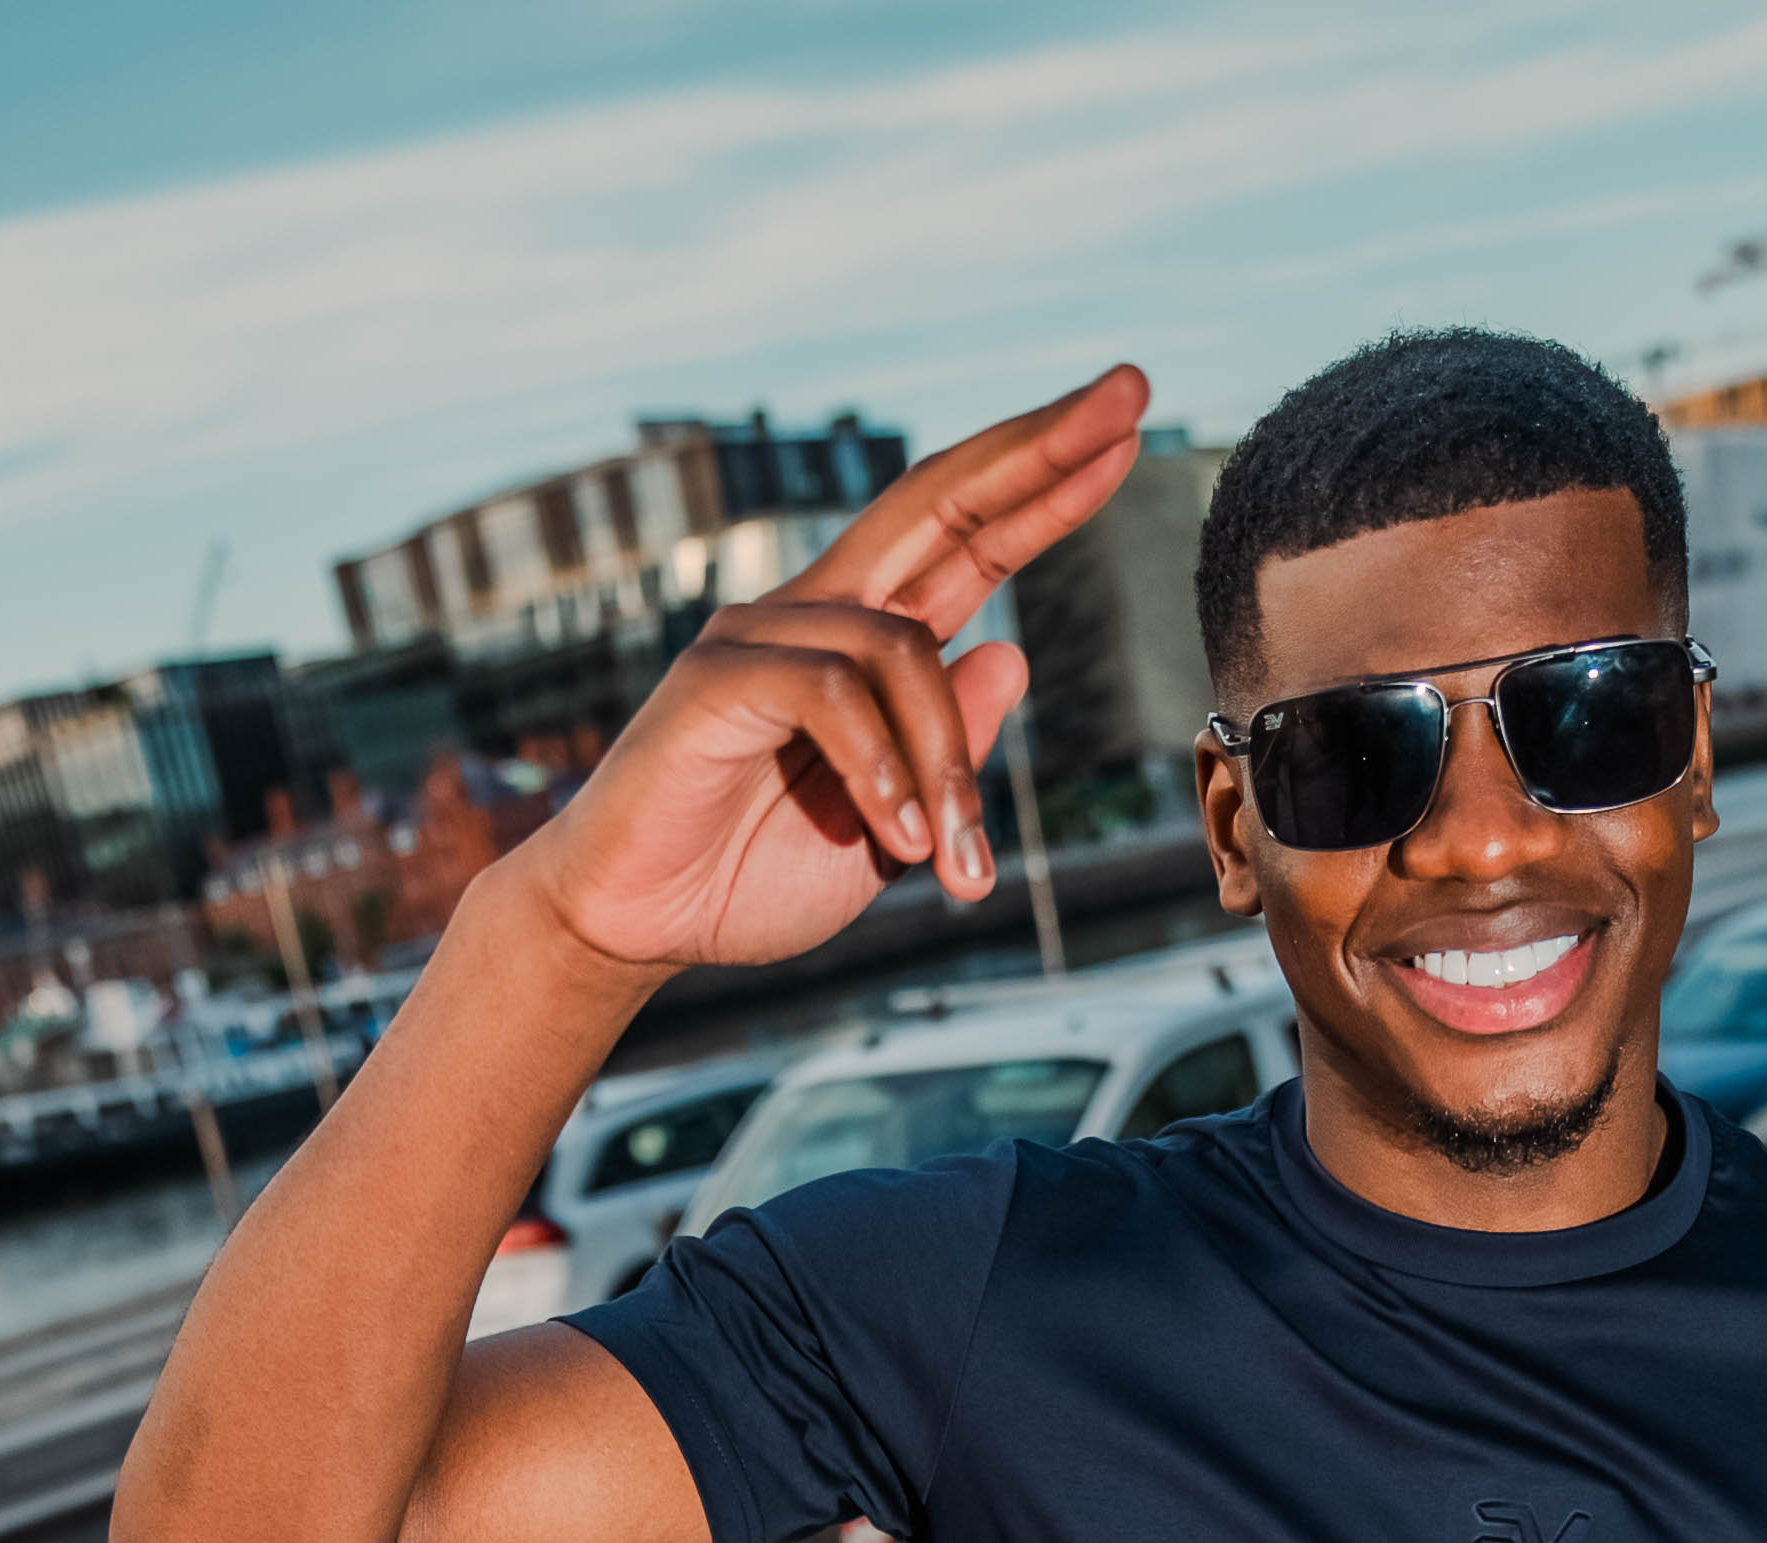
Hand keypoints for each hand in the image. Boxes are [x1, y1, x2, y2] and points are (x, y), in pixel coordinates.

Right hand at [523, 365, 1147, 979]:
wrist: (638, 925)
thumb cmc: (750, 875)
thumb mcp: (891, 829)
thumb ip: (947, 754)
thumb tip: (1012, 656)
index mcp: (863, 641)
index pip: (969, 539)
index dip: (1044, 485)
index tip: (1126, 431)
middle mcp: (815, 612)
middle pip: (938, 500)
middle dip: (1038, 450)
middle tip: (1129, 394)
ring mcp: (761, 633)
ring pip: (902, 649)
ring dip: (948, 769)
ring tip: (958, 870)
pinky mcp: (717, 676)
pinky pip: (832, 696)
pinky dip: (882, 770)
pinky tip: (895, 838)